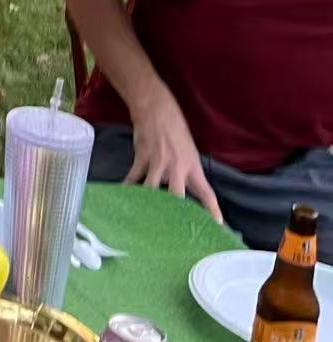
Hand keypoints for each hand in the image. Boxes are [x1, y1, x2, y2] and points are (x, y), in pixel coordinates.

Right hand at [126, 94, 222, 222]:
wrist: (157, 112)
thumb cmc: (176, 132)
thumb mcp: (188, 152)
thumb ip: (186, 172)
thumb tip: (180, 192)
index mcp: (193, 167)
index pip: (206, 193)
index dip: (213, 211)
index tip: (218, 226)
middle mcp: (177, 168)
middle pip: (177, 197)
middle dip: (175, 214)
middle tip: (174, 229)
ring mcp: (158, 163)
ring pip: (152, 189)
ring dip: (148, 203)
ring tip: (145, 218)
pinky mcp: (142, 158)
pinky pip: (133, 178)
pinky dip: (128, 187)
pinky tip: (123, 196)